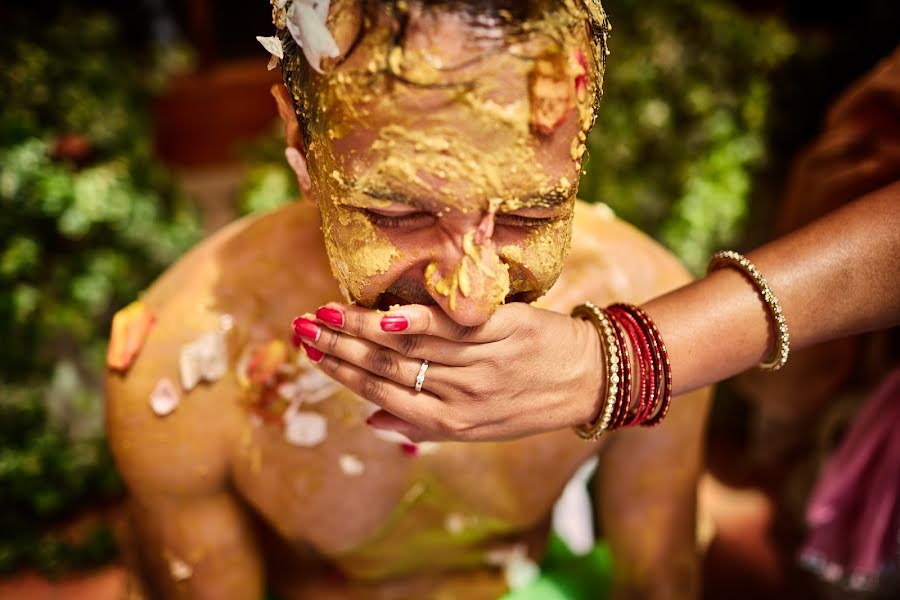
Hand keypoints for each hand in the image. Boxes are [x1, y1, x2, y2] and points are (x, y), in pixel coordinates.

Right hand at [292, 303, 605, 441]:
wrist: (590, 378)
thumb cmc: (528, 402)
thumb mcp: (478, 429)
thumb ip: (424, 426)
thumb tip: (369, 420)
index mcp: (451, 422)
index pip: (382, 394)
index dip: (341, 374)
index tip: (309, 352)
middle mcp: (462, 396)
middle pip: (387, 370)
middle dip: (338, 348)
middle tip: (301, 327)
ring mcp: (483, 364)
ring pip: (411, 348)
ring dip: (362, 331)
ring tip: (326, 313)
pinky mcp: (504, 331)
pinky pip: (452, 326)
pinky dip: (415, 321)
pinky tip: (383, 315)